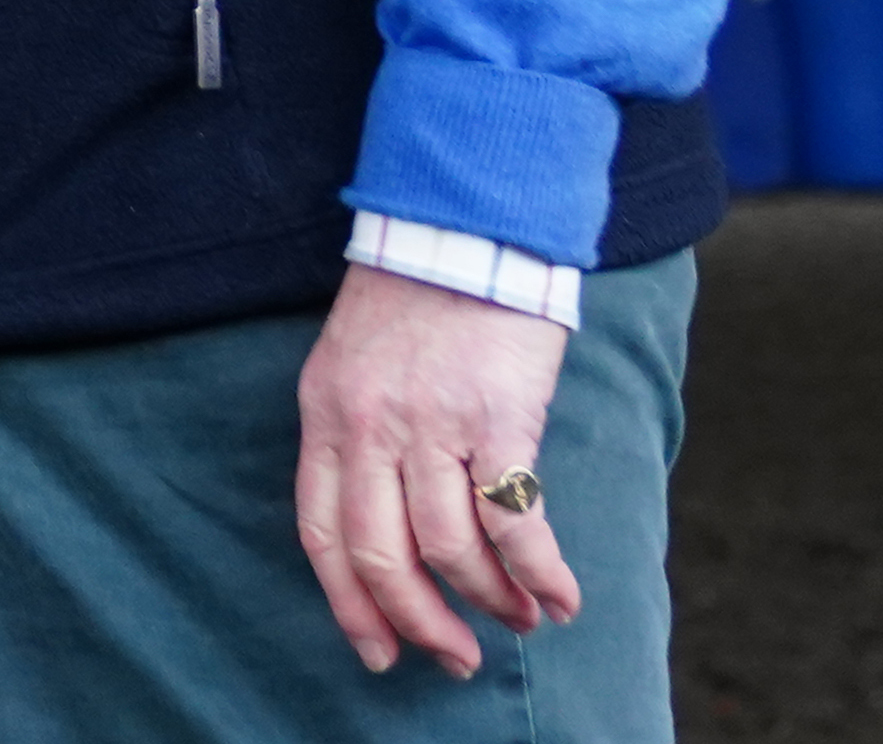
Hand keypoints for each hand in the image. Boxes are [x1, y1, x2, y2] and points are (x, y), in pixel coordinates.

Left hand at [293, 264, 578, 678]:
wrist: (465, 223)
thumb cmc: (413, 297)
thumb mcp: (352, 364)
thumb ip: (360, 438)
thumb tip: (392, 526)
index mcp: (326, 415)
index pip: (323, 533)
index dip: (350, 605)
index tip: (378, 651)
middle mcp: (369, 426)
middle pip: (381, 557)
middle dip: (419, 623)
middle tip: (455, 658)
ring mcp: (431, 423)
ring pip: (449, 549)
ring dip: (489, 602)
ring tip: (519, 620)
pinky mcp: (497, 416)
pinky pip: (514, 521)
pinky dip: (539, 573)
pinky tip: (559, 597)